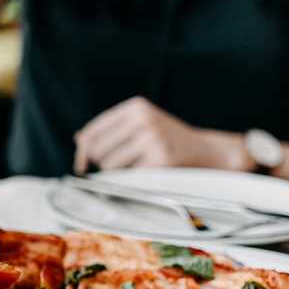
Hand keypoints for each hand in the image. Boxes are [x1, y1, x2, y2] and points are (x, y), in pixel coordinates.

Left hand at [73, 97, 252, 173]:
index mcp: (136, 107)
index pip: (94, 130)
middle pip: (98, 150)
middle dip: (102, 164)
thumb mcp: (142, 124)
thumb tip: (80, 139)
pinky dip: (132, 181)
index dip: (83, 150)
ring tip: (137, 168)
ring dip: (118, 174)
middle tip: (120, 167)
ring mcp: (152, 139)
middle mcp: (143, 119)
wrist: (208, 151)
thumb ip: (112, 129)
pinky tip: (146, 175)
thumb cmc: (168, 140)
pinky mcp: (160, 160)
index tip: (81, 165)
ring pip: (111, 165)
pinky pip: (129, 177)